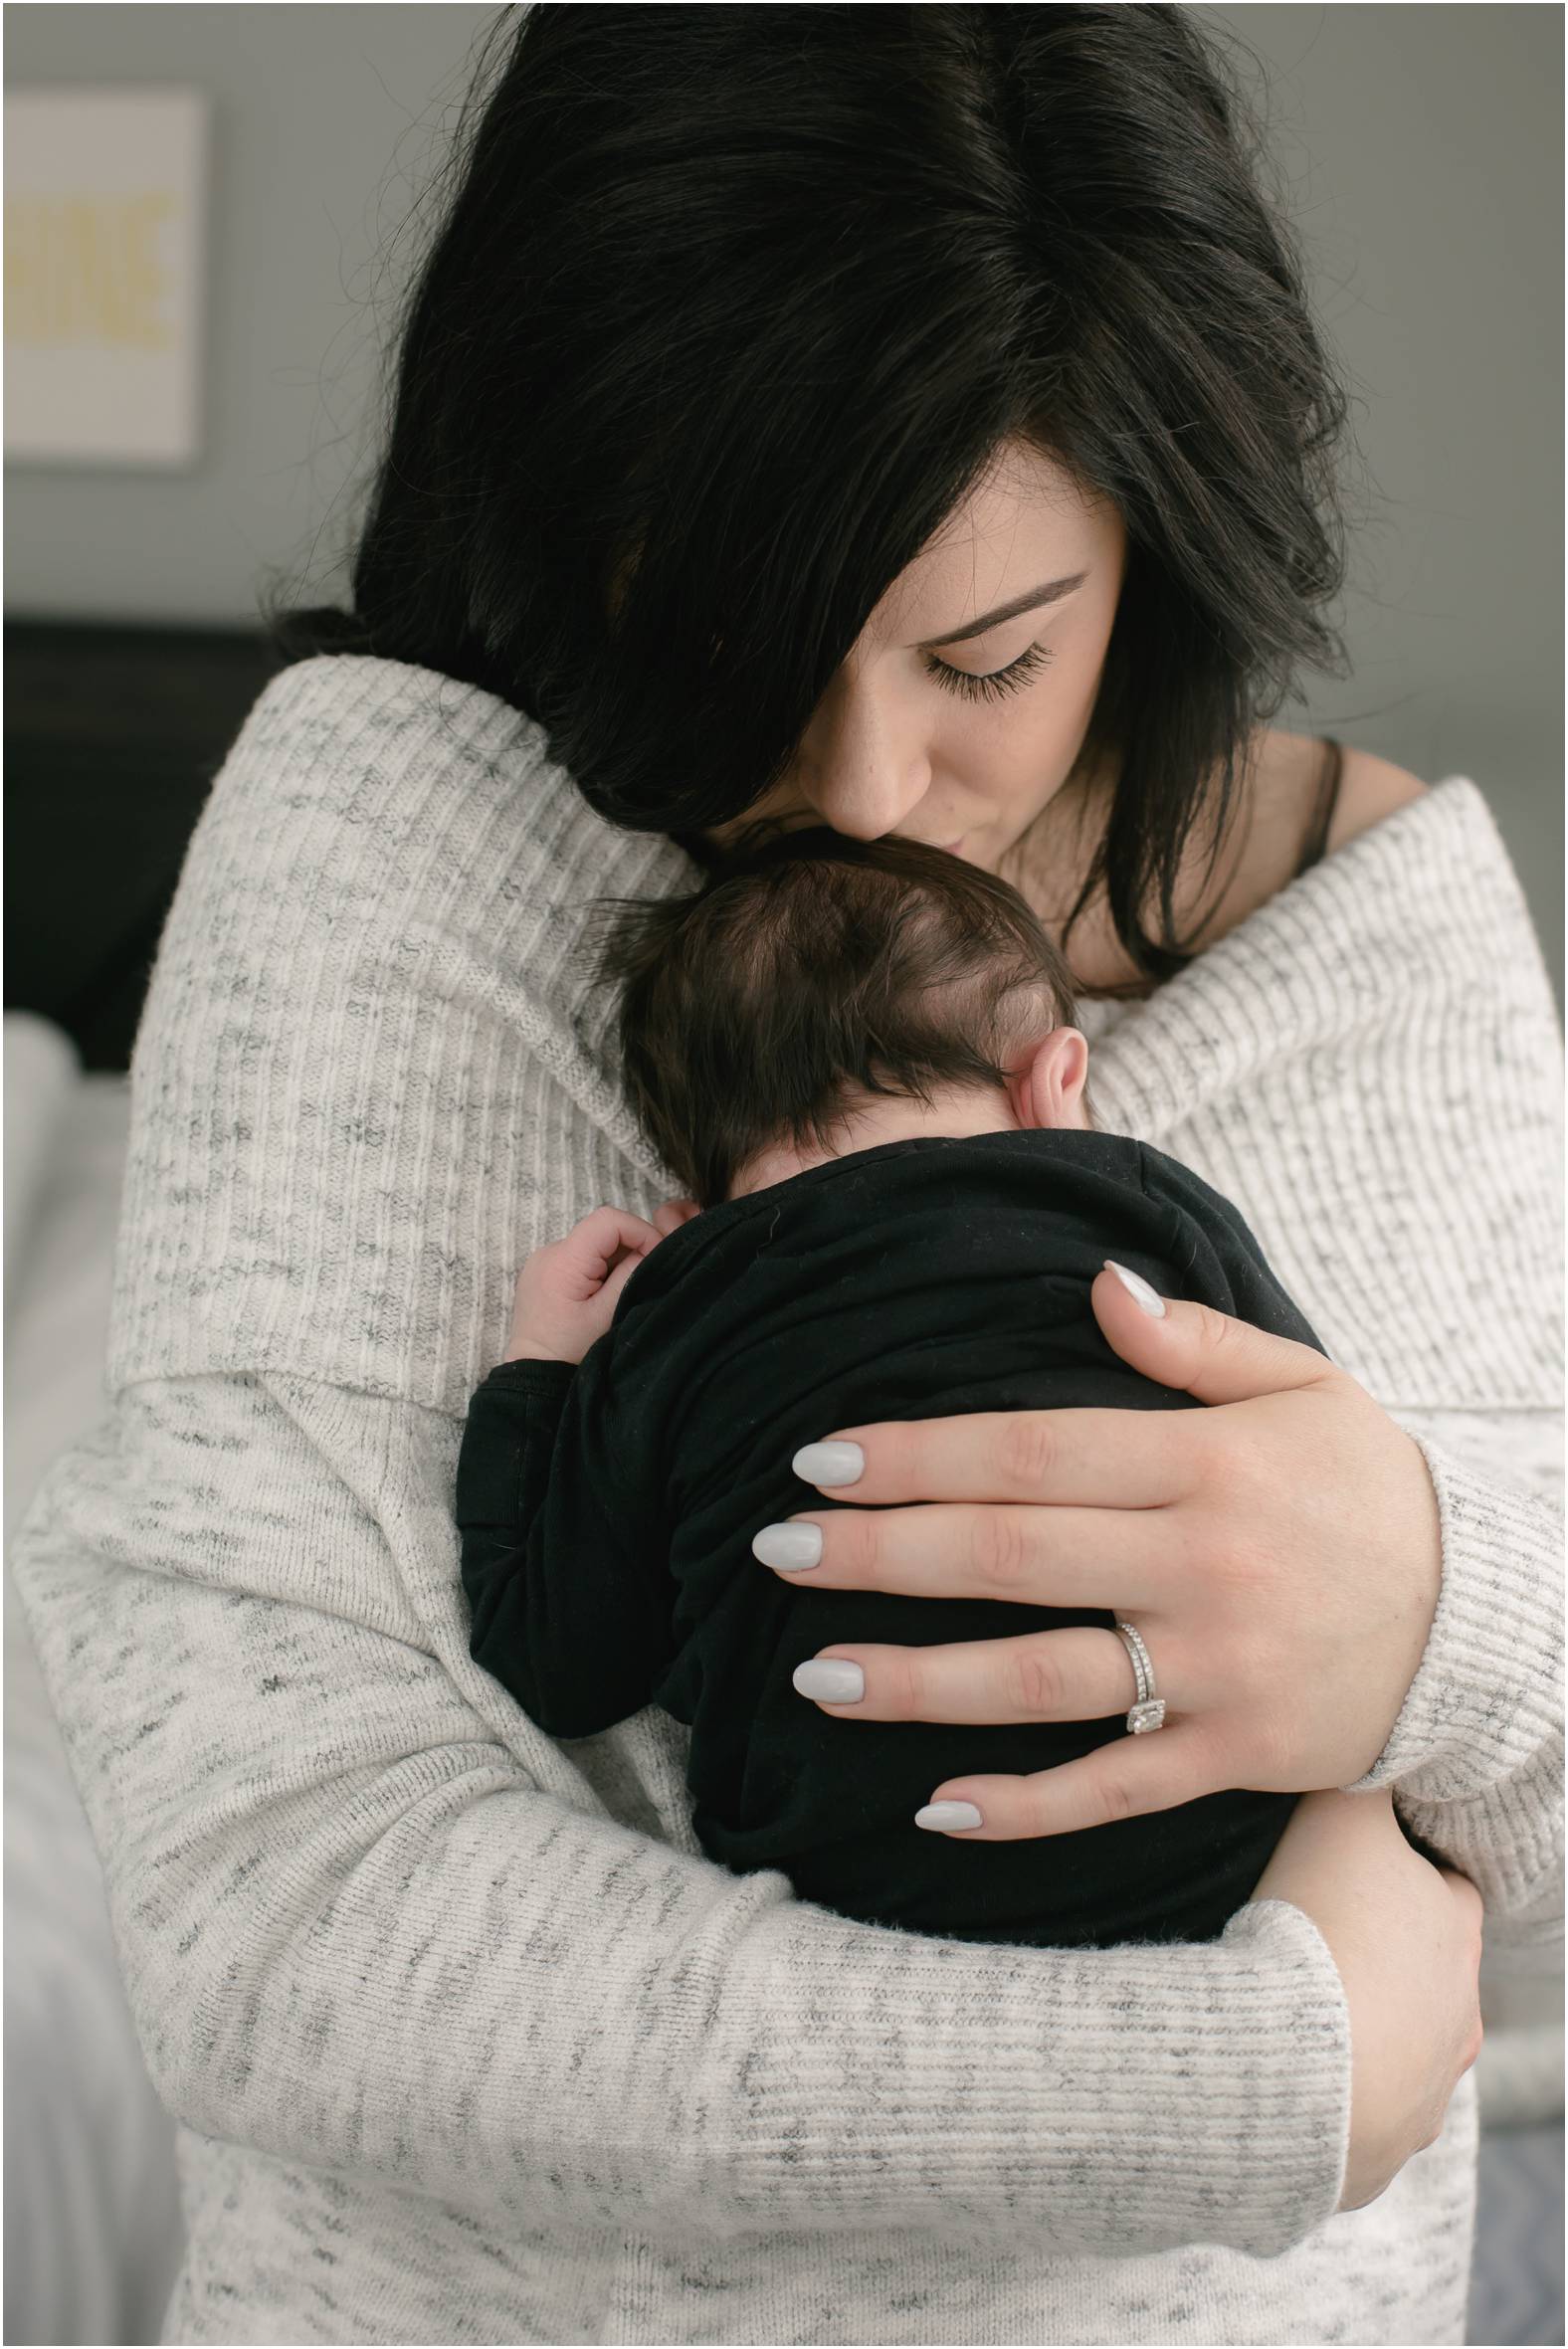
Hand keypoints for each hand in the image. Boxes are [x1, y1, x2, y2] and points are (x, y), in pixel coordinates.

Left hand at [506, 1201, 691, 1363]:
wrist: (534, 1375)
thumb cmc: (571, 1352)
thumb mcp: (609, 1313)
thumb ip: (632, 1273)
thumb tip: (650, 1249)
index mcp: (562, 1261)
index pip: (608, 1220)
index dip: (640, 1231)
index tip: (657, 1255)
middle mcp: (548, 1252)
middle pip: (601, 1229)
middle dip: (630, 1246)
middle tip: (645, 1276)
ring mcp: (543, 1261)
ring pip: (592, 1242)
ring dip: (615, 1258)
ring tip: (621, 1290)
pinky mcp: (543, 1271)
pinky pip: (579, 1256)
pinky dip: (599, 1266)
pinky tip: (603, 1294)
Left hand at [756, 1262, 1444, 1833]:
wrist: (1483, 1616)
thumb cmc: (1365, 1486)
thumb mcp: (1302, 1384)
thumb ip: (1192, 1341)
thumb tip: (1095, 1285)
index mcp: (1205, 1464)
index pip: (1030, 1453)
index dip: (917, 1457)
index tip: (819, 1461)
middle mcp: (1202, 1566)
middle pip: (1011, 1558)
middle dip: (882, 1555)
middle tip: (776, 1550)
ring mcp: (1217, 1671)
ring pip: (1042, 1680)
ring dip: (919, 1684)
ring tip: (815, 1675)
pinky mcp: (1236, 1756)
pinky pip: (1114, 1787)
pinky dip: (1024, 1806)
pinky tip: (933, 1806)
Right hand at [1249, 1788, 1483, 2210]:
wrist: (1292, 2067)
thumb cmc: (1322, 1928)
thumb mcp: (1341, 1817)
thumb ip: (1356, 1779)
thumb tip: (1358, 1739)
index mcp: (1456, 1940)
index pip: (1447, 1892)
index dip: (1403, 1874)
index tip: (1350, 1867)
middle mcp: (1457, 2025)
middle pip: (1425, 1980)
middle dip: (1378, 1960)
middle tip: (1308, 1937)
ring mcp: (1421, 2100)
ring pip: (1395, 2056)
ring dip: (1352, 2034)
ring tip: (1285, 2010)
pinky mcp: (1372, 2160)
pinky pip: (1346, 2121)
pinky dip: (1318, 2098)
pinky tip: (1272, 2071)